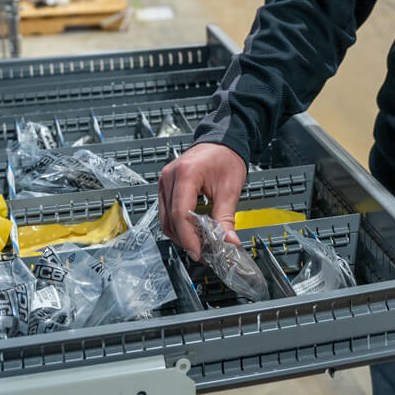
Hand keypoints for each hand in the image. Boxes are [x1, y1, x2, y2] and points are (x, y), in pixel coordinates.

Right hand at [157, 142, 246, 260]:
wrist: (222, 141)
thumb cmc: (225, 157)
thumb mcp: (230, 189)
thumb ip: (226, 218)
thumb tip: (228, 243)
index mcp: (186, 173)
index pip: (180, 213)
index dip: (189, 237)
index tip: (199, 252)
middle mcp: (170, 177)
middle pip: (170, 219)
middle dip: (186, 240)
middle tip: (204, 252)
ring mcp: (165, 181)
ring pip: (165, 219)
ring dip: (181, 235)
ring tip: (200, 244)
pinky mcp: (166, 186)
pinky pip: (166, 212)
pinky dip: (178, 225)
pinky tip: (193, 231)